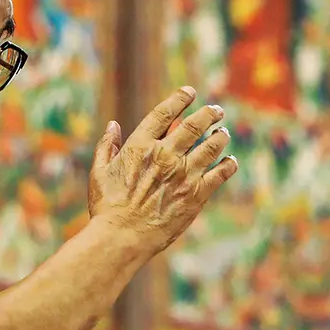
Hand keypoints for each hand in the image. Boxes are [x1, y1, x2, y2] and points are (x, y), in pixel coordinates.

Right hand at [88, 86, 237, 253]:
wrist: (122, 237)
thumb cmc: (106, 206)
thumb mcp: (98, 172)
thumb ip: (107, 146)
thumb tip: (113, 125)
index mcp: (140, 146)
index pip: (164, 114)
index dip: (179, 99)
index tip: (189, 92)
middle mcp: (165, 155)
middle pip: (194, 125)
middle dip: (208, 113)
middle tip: (217, 110)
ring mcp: (183, 174)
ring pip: (211, 146)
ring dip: (220, 136)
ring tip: (222, 133)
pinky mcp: (196, 194)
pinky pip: (220, 174)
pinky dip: (228, 165)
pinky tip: (230, 161)